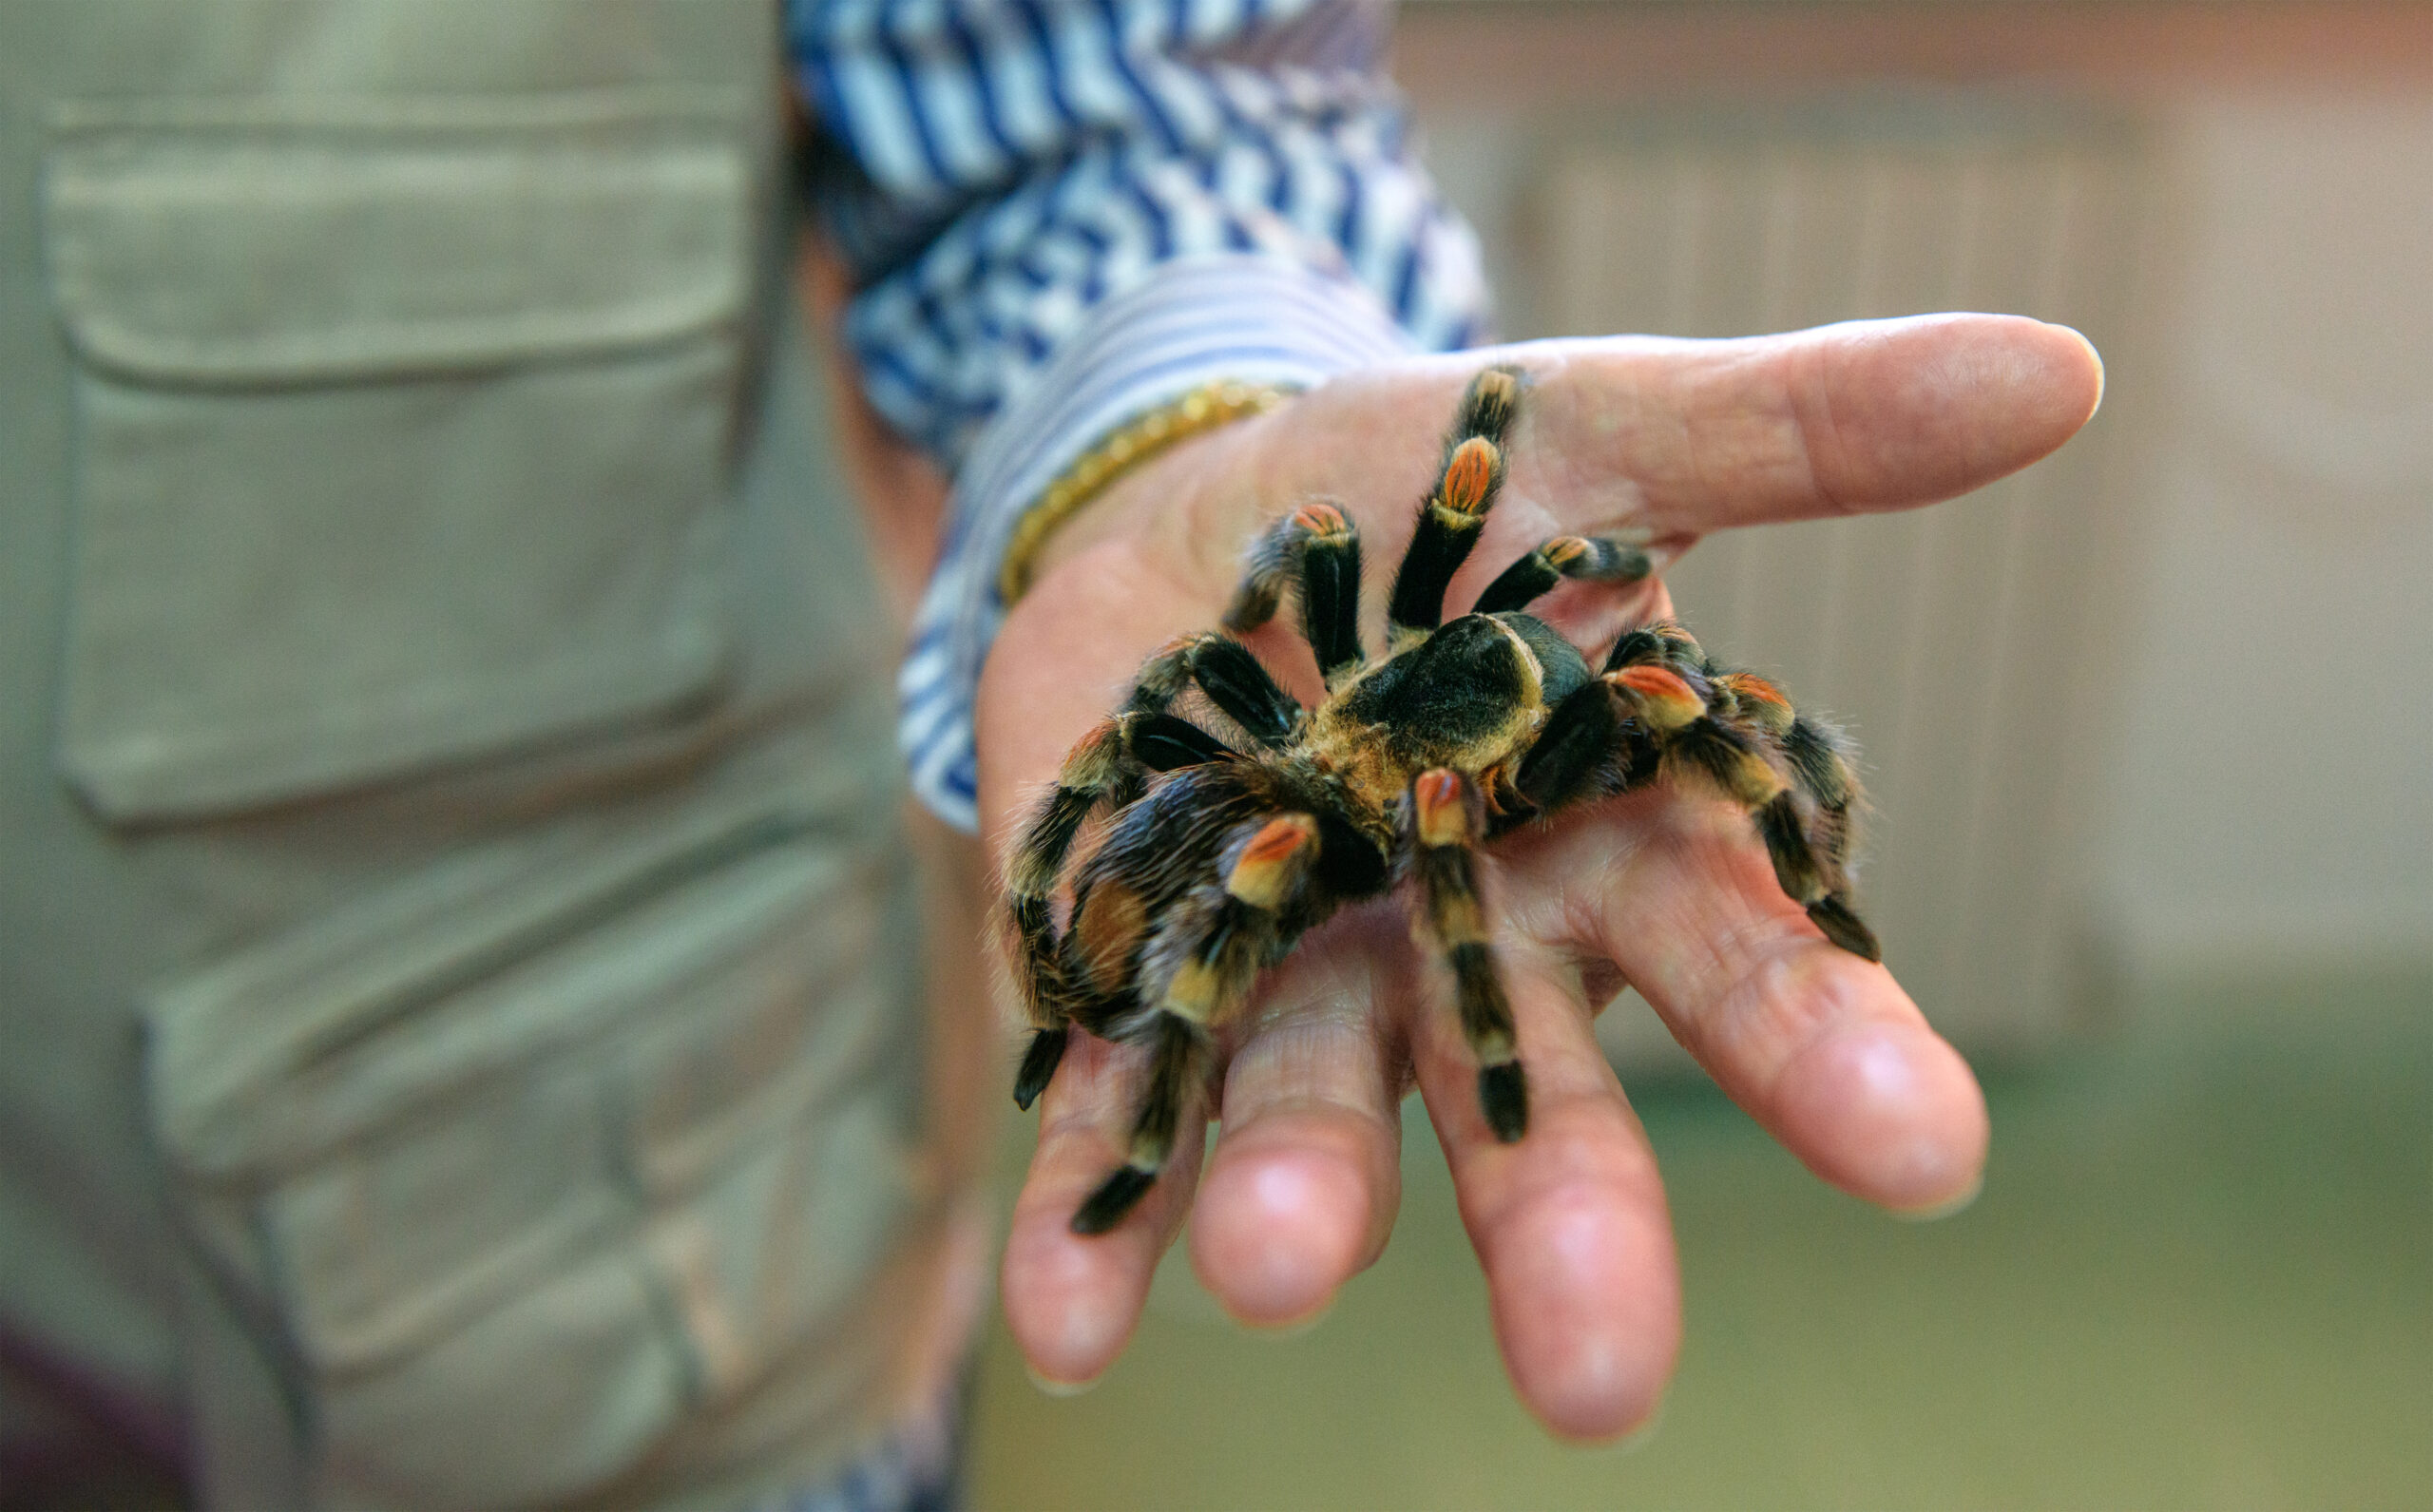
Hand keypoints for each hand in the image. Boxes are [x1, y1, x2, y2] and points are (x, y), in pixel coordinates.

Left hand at [973, 315, 2102, 1437]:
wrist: (1186, 499)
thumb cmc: (1427, 488)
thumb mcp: (1601, 426)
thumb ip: (1798, 425)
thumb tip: (2062, 368)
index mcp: (1608, 839)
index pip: (1739, 955)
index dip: (1825, 1050)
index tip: (1922, 1152)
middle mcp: (1463, 944)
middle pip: (1532, 1092)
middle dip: (1566, 1222)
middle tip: (1599, 1376)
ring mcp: (1295, 971)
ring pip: (1316, 1110)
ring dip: (1299, 1201)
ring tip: (1275, 1276)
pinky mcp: (1132, 974)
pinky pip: (1119, 1099)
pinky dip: (1094, 1206)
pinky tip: (1067, 1322)